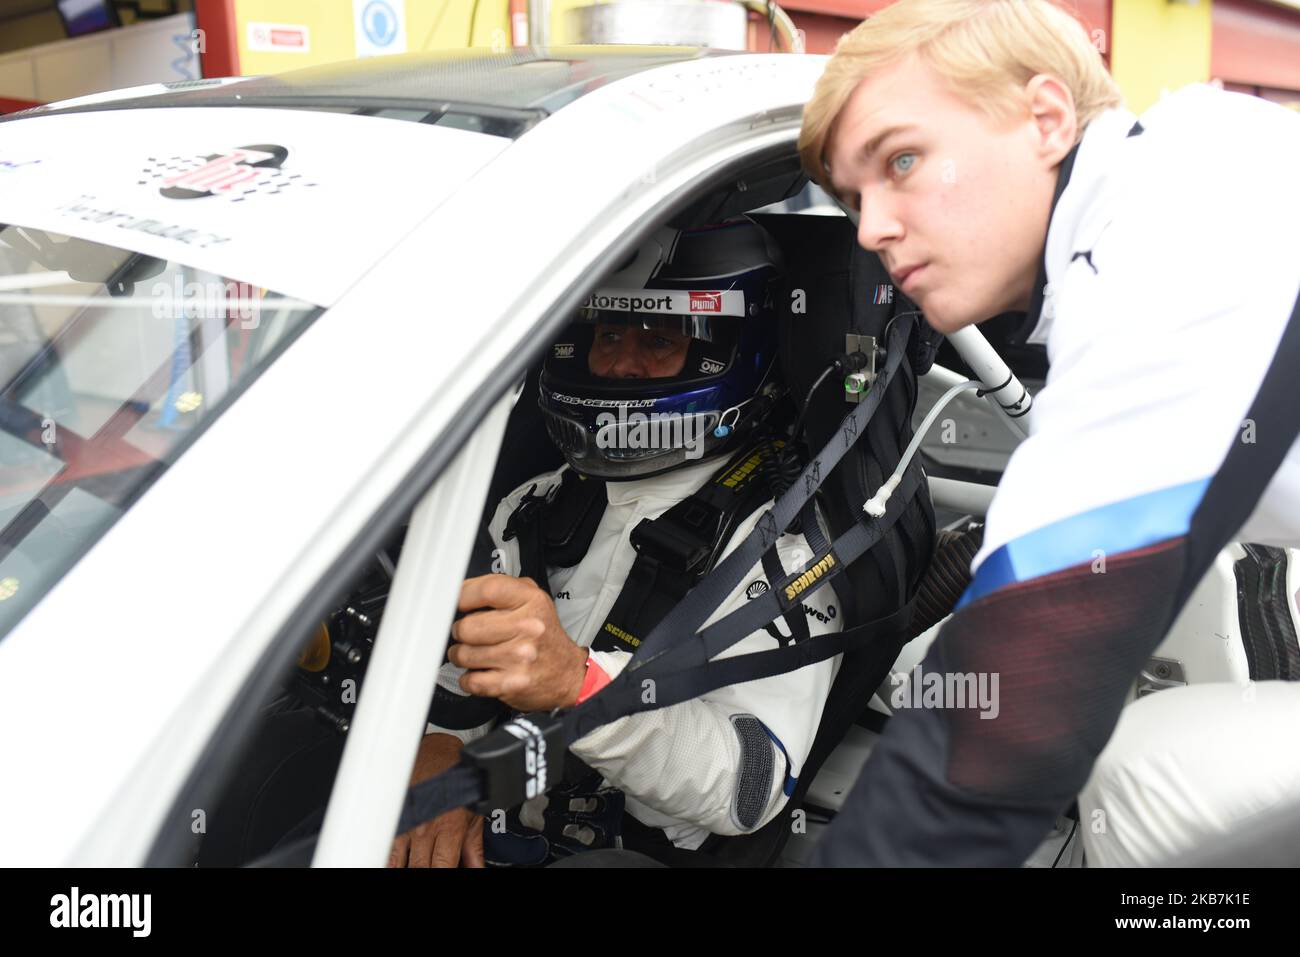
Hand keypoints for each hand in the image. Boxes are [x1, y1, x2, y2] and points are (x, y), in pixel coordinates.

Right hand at [389, 733, 483, 867]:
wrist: (439, 751)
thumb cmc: (459, 780)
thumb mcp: (474, 814)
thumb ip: (475, 848)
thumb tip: (478, 868)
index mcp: (450, 829)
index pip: (443, 867)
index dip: (443, 873)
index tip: (443, 870)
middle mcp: (426, 828)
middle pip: (420, 867)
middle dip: (423, 870)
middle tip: (428, 865)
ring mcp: (407, 824)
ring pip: (398, 861)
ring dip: (403, 867)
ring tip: (410, 864)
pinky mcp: (394, 817)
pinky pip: (387, 846)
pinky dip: (389, 859)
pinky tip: (392, 862)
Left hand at [448, 574, 588, 711]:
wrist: (567, 673)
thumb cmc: (544, 636)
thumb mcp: (533, 599)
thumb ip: (501, 587)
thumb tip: (462, 589)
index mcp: (531, 601)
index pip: (487, 589)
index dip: (464, 595)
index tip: (460, 603)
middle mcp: (527, 628)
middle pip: (467, 626)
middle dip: (461, 631)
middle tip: (471, 634)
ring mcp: (519, 657)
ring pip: (463, 654)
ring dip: (463, 655)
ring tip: (477, 653)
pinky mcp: (511, 683)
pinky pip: (469, 680)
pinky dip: (469, 679)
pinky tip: (481, 671)